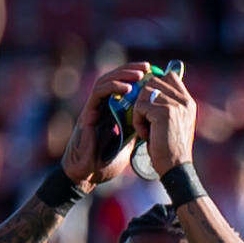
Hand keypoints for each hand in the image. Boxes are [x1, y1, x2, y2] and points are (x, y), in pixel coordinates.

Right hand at [59, 63, 153, 189]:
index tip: (153, 73)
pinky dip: (112, 88)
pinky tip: (127, 88)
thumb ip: (138, 129)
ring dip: (123, 75)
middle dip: (131, 71)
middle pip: (114, 80)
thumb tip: (156, 118)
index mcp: (112, 112)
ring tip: (140, 74)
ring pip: (105, 82)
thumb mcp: (130, 142)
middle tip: (148, 67)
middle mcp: (102, 107)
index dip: (137, 78)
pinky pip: (98, 95)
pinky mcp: (87, 114)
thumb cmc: (107, 161)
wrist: (89, 175)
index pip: (123, 87)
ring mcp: (93, 109)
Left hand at [123, 60, 198, 175]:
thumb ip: (166, 103)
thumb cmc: (169, 147)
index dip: (155, 85)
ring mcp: (176, 105)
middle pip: (153, 82)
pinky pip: (139, 106)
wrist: (175, 167)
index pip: (169, 76)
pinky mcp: (164, 112)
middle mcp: (185, 101)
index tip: (149, 102)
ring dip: (139, 111)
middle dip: (143, 99)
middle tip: (148, 120)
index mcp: (188, 102)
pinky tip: (146, 134)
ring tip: (147, 128)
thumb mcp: (172, 122)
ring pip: (143, 93)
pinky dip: (138, 121)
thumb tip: (148, 84)